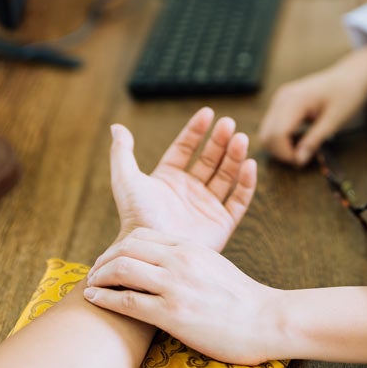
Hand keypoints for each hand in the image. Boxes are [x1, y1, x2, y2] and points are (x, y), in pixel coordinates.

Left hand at [84, 228, 282, 364]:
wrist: (266, 319)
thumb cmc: (241, 298)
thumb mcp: (213, 266)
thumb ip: (188, 260)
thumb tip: (164, 265)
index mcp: (190, 247)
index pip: (142, 235)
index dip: (118, 246)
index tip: (109, 259)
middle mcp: (180, 260)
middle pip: (126, 247)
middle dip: (103, 259)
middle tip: (94, 272)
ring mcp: (175, 286)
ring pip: (122, 269)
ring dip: (99, 277)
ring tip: (90, 286)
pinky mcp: (172, 313)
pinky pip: (127, 302)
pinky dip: (105, 299)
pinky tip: (95, 301)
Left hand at [109, 108, 255, 251]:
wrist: (153, 253)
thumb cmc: (137, 217)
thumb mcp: (127, 181)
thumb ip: (122, 153)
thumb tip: (117, 126)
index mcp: (170, 179)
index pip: (186, 149)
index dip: (196, 131)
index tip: (207, 113)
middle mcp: (190, 191)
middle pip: (210, 159)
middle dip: (220, 141)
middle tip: (229, 124)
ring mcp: (207, 206)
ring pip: (226, 175)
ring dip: (235, 156)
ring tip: (241, 139)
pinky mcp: (222, 224)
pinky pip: (239, 200)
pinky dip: (246, 183)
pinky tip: (249, 166)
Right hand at [258, 65, 366, 165]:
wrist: (350, 76)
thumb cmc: (347, 94)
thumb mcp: (334, 121)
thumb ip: (314, 141)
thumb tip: (298, 160)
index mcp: (295, 100)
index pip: (276, 134)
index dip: (286, 153)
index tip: (301, 161)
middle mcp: (282, 98)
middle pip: (266, 134)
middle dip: (280, 152)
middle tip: (301, 157)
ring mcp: (280, 98)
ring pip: (266, 131)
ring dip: (279, 146)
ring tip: (301, 149)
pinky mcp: (282, 102)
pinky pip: (272, 125)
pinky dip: (281, 137)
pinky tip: (298, 140)